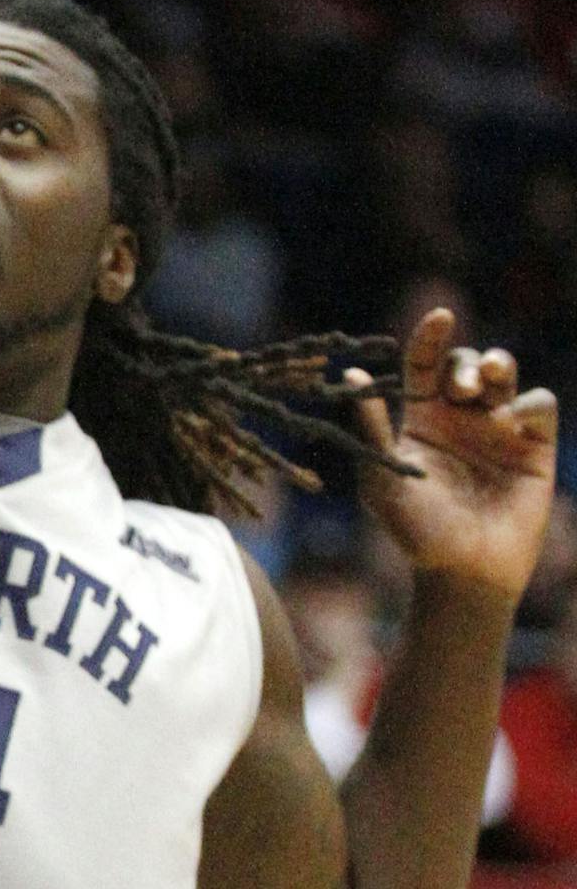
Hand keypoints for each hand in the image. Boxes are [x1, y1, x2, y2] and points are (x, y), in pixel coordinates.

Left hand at [350, 307, 559, 603]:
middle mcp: (461, 418)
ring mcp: (499, 431)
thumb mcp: (382, 475)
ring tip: (487, 381)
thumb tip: (349, 371)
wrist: (462, 572)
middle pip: (466, 363)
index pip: (426, 364)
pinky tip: (512, 419)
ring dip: (497, 364)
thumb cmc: (415, 531)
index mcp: (422, 417)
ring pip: (505, 375)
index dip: (431, 336)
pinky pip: (539, 407)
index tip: (440, 315)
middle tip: (459, 388)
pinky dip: (530, 402)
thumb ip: (372, 425)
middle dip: (464, 362)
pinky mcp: (535, 449)